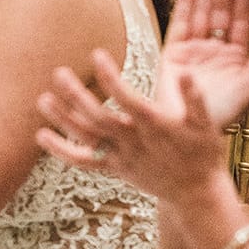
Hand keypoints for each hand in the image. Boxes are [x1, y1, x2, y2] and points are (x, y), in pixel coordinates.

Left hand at [36, 49, 235, 206]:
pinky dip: (62, 151)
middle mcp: (134, 142)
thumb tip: (185, 72)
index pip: (128, 99)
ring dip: (63, 120)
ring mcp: (122, 157)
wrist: (195, 193)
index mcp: (155, 127)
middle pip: (99, 118)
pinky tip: (42, 136)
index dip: (111, 78)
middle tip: (58, 73)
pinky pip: (84, 162)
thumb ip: (195, 99)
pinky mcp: (115, 168)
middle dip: (77, 97)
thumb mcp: (207, 126)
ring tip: (42, 99)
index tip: (97, 54)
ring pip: (87, 139)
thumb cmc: (202, 154)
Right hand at [159, 0, 248, 125]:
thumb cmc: (219, 116)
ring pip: (201, 13)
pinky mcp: (173, 54)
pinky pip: (179, 25)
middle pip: (220, 11)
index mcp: (235, 58)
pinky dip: (184, 6)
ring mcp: (193, 51)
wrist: (188, 131)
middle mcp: (214, 51)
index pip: (240, 20)